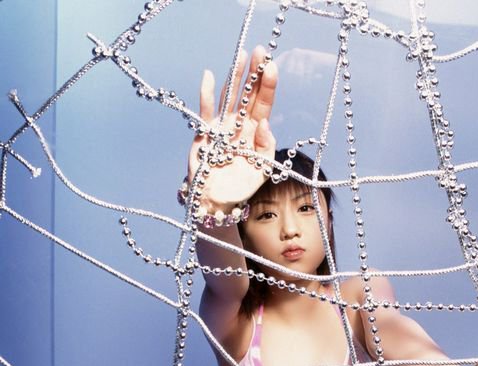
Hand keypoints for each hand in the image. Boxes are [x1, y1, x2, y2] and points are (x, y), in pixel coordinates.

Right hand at [187, 46, 276, 209]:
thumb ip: (267, 148)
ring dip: (234, 77)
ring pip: (228, 97)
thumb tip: (265, 123)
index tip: (271, 67)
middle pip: (247, 94)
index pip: (264, 104)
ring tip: (241, 55)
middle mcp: (239, 125)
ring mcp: (222, 127)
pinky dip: (206, 94)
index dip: (268, 85)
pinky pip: (206, 110)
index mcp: (256, 132)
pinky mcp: (205, 133)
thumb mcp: (262, 170)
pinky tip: (209, 75)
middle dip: (253, 73)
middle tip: (260, 51)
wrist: (217, 202)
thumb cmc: (241, 188)